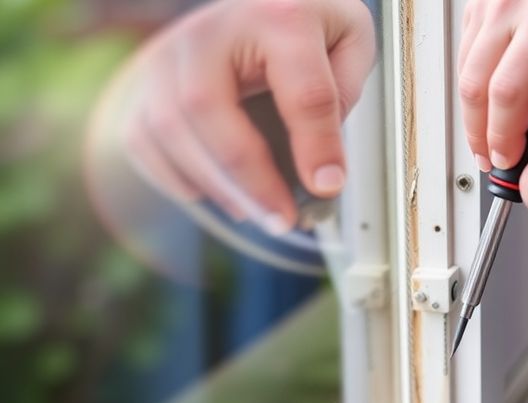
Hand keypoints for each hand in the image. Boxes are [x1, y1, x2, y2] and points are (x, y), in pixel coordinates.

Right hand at [90, 0, 374, 233]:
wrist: (257, 0)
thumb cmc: (305, 22)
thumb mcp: (349, 40)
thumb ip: (342, 94)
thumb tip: (322, 167)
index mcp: (278, 15)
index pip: (299, 89)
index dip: (316, 145)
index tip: (328, 186)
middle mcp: (209, 30)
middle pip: (207, 107)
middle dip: (249, 177)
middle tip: (282, 219)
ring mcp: (167, 54)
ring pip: (168, 128)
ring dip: (216, 185)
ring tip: (258, 214)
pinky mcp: (143, 80)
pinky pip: (141, 138)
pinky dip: (175, 177)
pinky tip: (217, 196)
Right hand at [458, 0, 527, 171]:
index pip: (508, 93)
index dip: (503, 135)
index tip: (508, 157)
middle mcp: (511, 6)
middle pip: (475, 86)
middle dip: (480, 133)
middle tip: (492, 158)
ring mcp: (491, 1)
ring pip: (464, 71)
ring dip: (473, 112)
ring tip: (489, 137)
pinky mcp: (482, 3)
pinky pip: (466, 52)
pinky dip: (474, 84)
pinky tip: (490, 103)